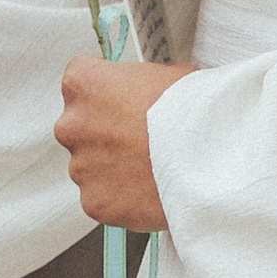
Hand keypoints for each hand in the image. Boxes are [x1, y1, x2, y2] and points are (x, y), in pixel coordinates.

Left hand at [54, 57, 192, 231]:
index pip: (81, 83)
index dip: (108, 94)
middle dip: (105, 135)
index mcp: (81, 82)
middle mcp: (70, 124)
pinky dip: (121, 199)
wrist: (206, 158)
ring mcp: (80, 167)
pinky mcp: (94, 203)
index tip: (127, 103)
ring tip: (150, 169)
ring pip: (91, 167)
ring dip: (112, 168)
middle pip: (81, 129)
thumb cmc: (189, 108)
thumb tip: (138, 93)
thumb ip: (133, 84)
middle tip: (140, 141)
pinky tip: (148, 191)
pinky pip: (103, 199)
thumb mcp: (160, 74)